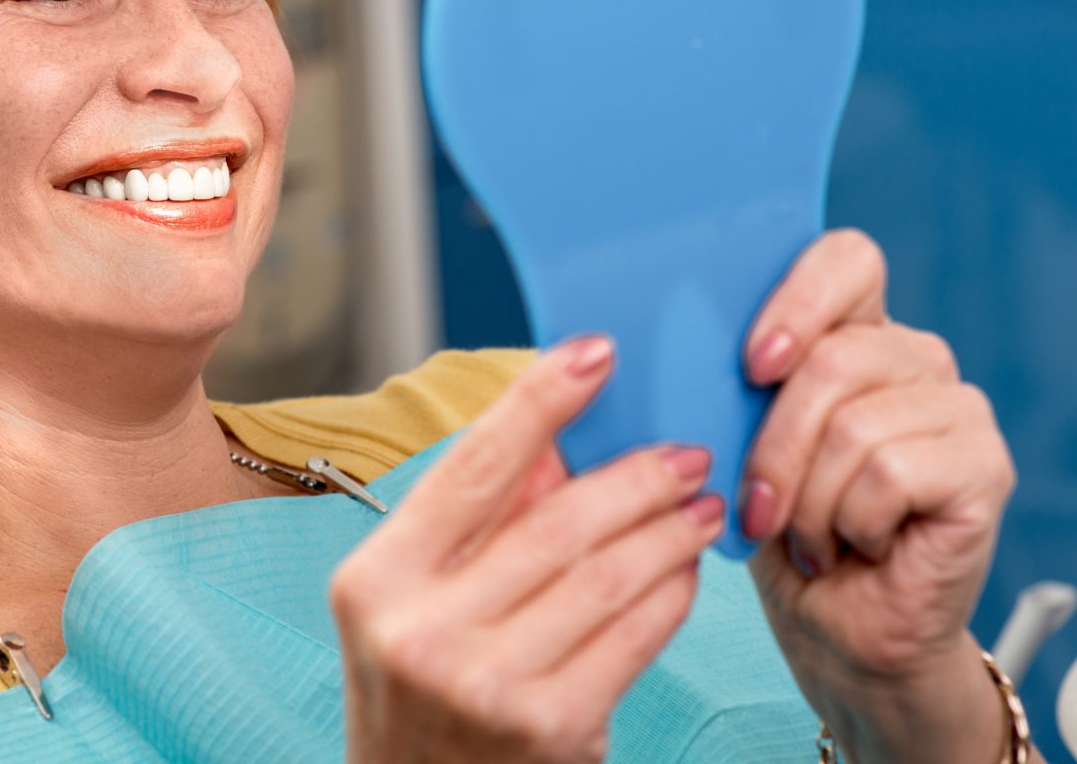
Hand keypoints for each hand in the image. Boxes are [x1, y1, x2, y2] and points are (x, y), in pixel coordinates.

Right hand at [330, 337, 724, 762]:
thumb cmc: (420, 692)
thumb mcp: (416, 601)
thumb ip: (479, 521)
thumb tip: (563, 436)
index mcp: (376, 580)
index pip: (472, 468)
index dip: (539, 401)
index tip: (596, 351)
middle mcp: (422, 631)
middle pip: (554, 523)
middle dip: (634, 477)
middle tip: (684, 453)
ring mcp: (486, 684)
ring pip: (606, 577)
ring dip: (667, 531)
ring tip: (700, 506)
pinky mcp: (551, 729)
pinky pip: (633, 637)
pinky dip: (670, 594)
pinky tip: (685, 571)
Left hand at [741, 229, 1020, 761]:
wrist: (839, 635)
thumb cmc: (784, 537)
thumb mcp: (741, 447)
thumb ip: (734, 387)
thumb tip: (679, 349)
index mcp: (855, 334)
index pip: (847, 260)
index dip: (798, 300)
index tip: (752, 366)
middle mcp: (916, 359)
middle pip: (834, 357)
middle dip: (775, 447)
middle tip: (764, 509)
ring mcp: (960, 409)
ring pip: (855, 424)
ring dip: (811, 501)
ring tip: (815, 536)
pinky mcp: (984, 467)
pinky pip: (893, 471)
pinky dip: (854, 521)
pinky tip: (863, 546)